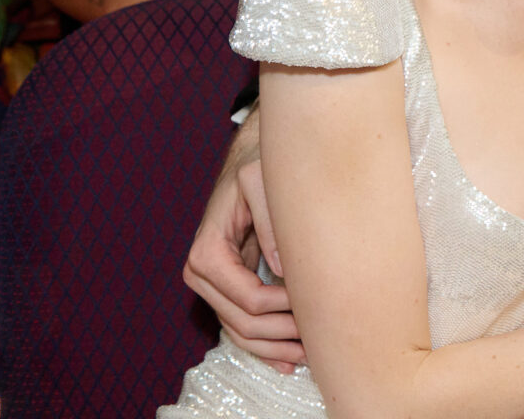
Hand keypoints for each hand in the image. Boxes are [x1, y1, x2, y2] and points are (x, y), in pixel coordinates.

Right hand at [183, 152, 304, 370]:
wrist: (249, 162)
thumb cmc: (257, 168)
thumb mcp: (262, 182)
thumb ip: (273, 222)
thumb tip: (285, 270)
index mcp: (208, 251)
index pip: (249, 297)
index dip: (284, 308)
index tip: (316, 305)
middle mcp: (202, 273)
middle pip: (244, 322)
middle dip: (282, 334)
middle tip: (321, 335)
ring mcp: (212, 285)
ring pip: (241, 333)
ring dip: (275, 348)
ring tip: (310, 355)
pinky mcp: (226, 289)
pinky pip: (241, 327)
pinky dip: (265, 347)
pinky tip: (289, 361)